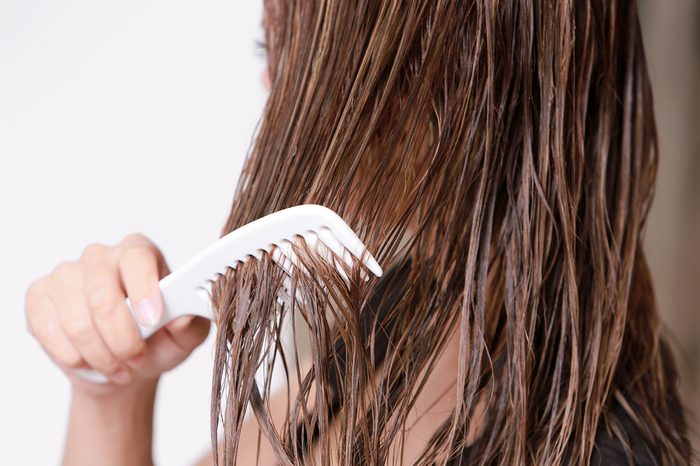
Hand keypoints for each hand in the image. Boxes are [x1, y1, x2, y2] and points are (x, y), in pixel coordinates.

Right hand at [25, 234, 210, 395]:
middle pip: (102, 293)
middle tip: (137, 359)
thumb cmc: (159, 340)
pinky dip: (71, 356)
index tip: (152, 320)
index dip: (143, 289)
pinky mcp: (40, 296)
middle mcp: (102, 256)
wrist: (125, 364)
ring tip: (118, 367)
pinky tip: (88, 361)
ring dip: (99, 354)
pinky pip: (47, 329)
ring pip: (76, 319)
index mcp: (140, 253)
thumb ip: (190, 323)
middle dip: (121, 338)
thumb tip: (182, 317)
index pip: (137, 258)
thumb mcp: (185, 335)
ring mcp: (66, 274)